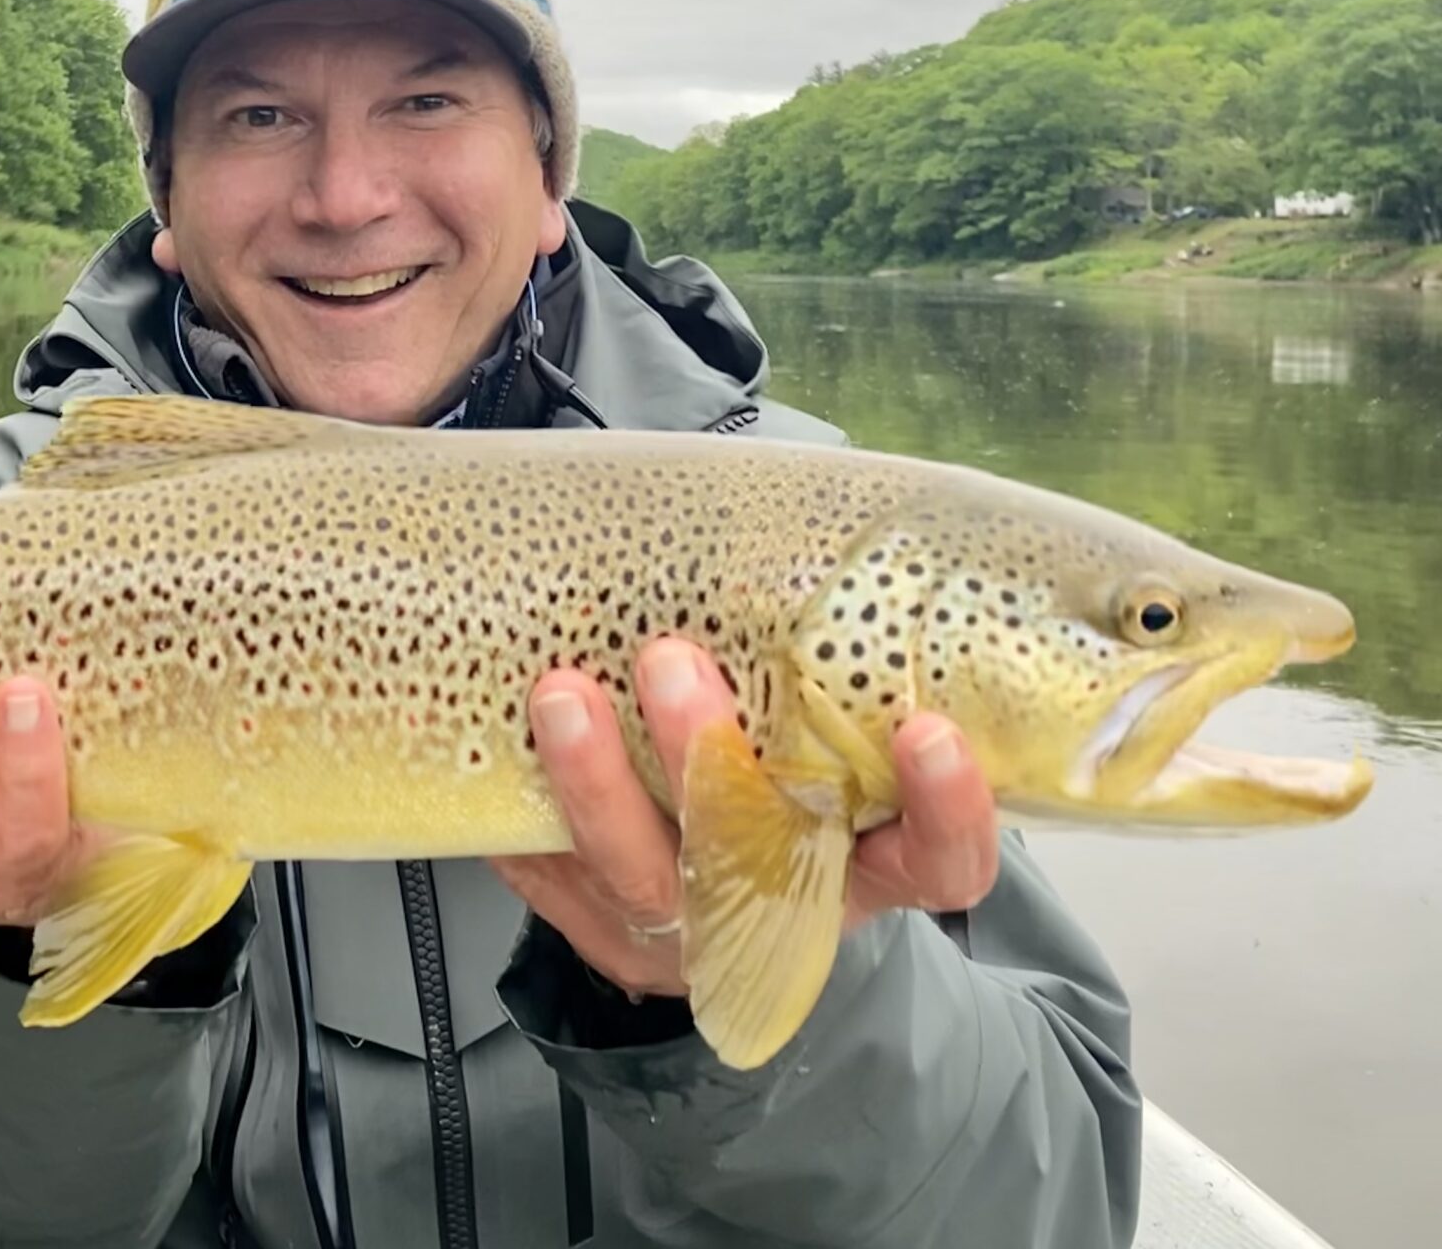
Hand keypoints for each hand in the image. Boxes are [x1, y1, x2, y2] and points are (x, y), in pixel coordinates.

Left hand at [488, 638, 998, 999]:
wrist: (709, 899)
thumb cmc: (785, 780)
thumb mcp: (831, 737)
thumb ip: (830, 664)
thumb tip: (795, 516)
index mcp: (871, 864)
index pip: (943, 862)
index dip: (946, 809)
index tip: (927, 730)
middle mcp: (782, 904)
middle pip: (756, 859)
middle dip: (708, 760)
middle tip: (673, 662)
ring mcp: (686, 926)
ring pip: (639, 871)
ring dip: (597, 781)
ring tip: (563, 695)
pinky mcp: (598, 924)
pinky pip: (552, 875)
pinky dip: (522, 808)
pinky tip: (495, 740)